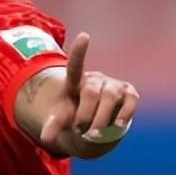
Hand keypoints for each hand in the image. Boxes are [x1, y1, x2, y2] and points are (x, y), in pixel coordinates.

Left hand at [39, 32, 138, 146]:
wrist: (95, 119)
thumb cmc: (75, 113)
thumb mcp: (62, 117)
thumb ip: (53, 124)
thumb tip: (45, 138)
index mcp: (76, 81)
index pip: (76, 65)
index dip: (79, 52)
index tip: (84, 36)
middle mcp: (95, 79)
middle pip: (90, 92)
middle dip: (84, 114)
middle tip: (80, 130)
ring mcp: (113, 85)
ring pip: (110, 97)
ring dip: (102, 118)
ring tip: (94, 134)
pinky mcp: (129, 94)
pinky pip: (131, 100)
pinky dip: (125, 113)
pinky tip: (118, 124)